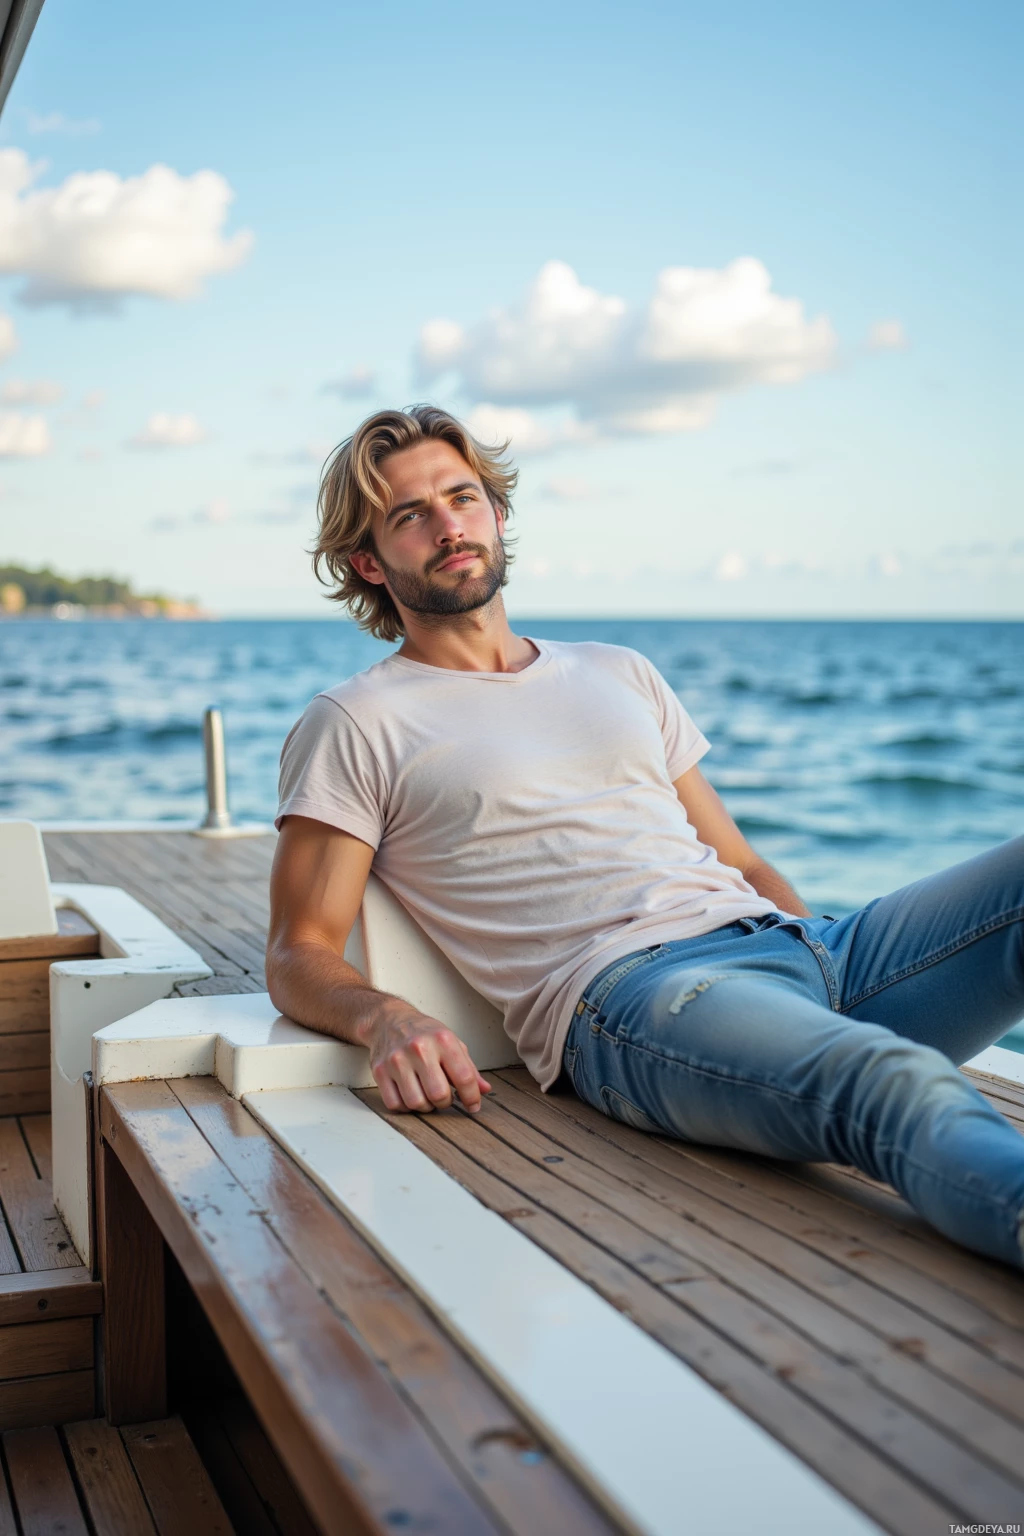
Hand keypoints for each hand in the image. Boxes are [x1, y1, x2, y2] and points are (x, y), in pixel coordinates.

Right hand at [364, 1004, 491, 1113]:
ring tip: (427, 1096)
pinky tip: (410, 1095)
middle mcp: (419, 1048)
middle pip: (439, 1094)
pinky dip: (405, 1107)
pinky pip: (395, 1104)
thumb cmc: (424, 1033)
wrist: (388, 1020)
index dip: (472, 1097)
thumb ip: (469, 1067)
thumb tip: (485, 1090)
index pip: (464, 1077)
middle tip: (445, 1097)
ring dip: (426, 1106)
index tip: (473, 1105)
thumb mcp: (451, 1042)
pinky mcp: (380, 1071)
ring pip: (416, 1102)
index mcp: (442, 1039)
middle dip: (446, 1102)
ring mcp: (397, 1060)